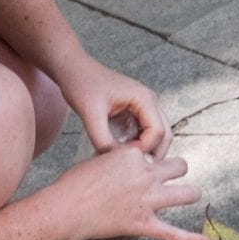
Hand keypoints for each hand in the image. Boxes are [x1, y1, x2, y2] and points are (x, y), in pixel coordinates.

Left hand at [54, 55, 171, 158]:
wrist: (74, 70)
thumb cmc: (82, 84)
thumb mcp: (90, 113)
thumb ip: (102, 138)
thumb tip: (113, 162)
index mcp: (144, 98)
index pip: (158, 132)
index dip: (145, 150)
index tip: (124, 160)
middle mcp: (149, 101)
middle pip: (164, 135)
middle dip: (152, 153)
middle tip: (131, 169)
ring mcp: (144, 106)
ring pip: (156, 135)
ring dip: (145, 150)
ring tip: (125, 162)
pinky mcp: (135, 111)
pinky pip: (144, 132)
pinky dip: (137, 144)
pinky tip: (120, 153)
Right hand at [57, 144, 206, 239]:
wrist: (66, 208)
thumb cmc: (74, 183)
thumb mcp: (98, 158)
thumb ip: (118, 158)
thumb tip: (126, 162)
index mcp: (134, 155)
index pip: (153, 151)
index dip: (147, 159)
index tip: (138, 165)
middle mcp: (146, 175)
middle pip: (179, 166)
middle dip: (175, 170)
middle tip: (166, 177)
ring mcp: (148, 200)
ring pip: (187, 194)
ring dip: (190, 193)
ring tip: (188, 195)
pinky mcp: (144, 224)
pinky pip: (173, 233)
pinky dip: (191, 239)